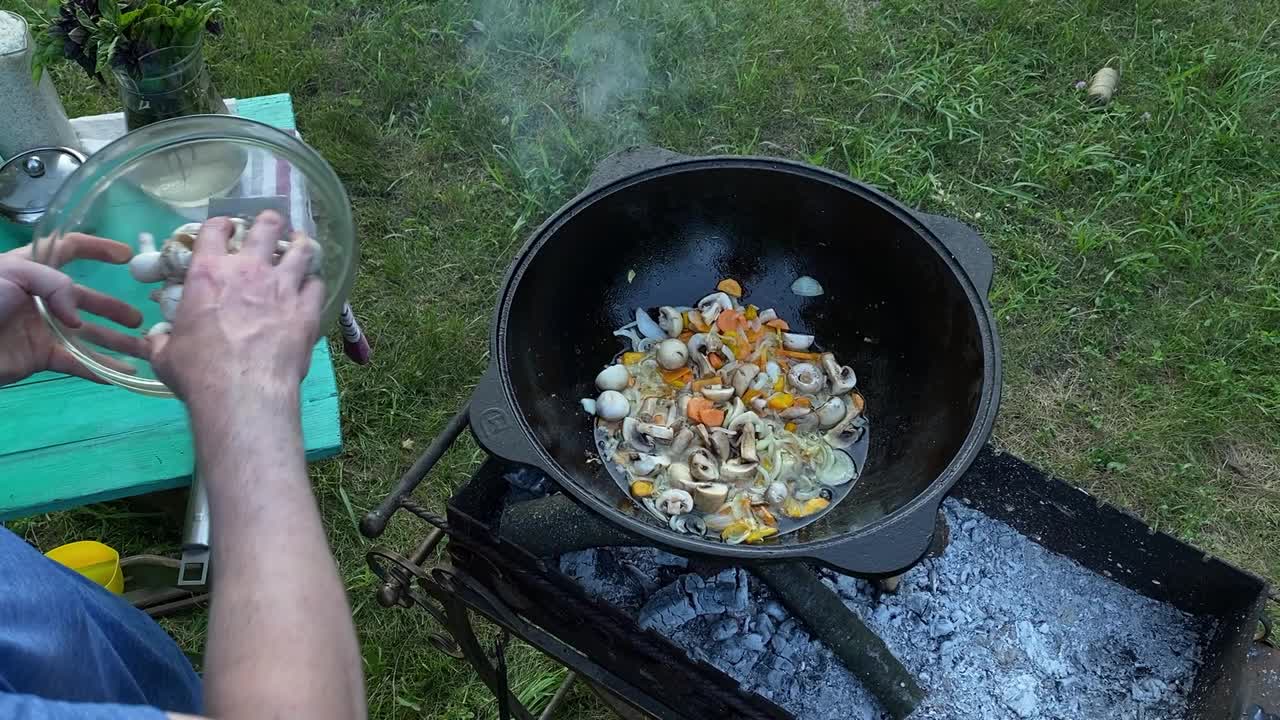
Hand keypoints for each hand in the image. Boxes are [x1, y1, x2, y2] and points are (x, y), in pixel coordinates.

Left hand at [0, 235, 145, 385]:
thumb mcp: (13, 273)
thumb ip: (55, 285)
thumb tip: (78, 317)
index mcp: (31, 268)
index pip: (68, 249)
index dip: (97, 248)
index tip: (126, 256)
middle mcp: (41, 297)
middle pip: (86, 298)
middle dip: (113, 308)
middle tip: (140, 319)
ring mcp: (42, 328)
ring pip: (88, 334)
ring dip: (116, 341)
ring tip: (143, 348)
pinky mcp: (41, 356)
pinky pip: (78, 363)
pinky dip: (101, 369)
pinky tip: (124, 375)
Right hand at [149, 211, 323, 414]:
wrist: (243, 392)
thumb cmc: (198, 372)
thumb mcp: (166, 354)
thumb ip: (162, 340)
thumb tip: (156, 339)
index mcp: (209, 274)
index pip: (215, 230)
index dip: (221, 225)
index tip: (225, 228)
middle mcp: (248, 271)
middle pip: (266, 227)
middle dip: (269, 222)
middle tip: (271, 224)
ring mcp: (282, 287)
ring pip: (300, 250)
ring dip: (300, 244)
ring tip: (301, 244)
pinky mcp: (307, 309)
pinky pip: (317, 284)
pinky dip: (314, 281)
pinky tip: (313, 284)